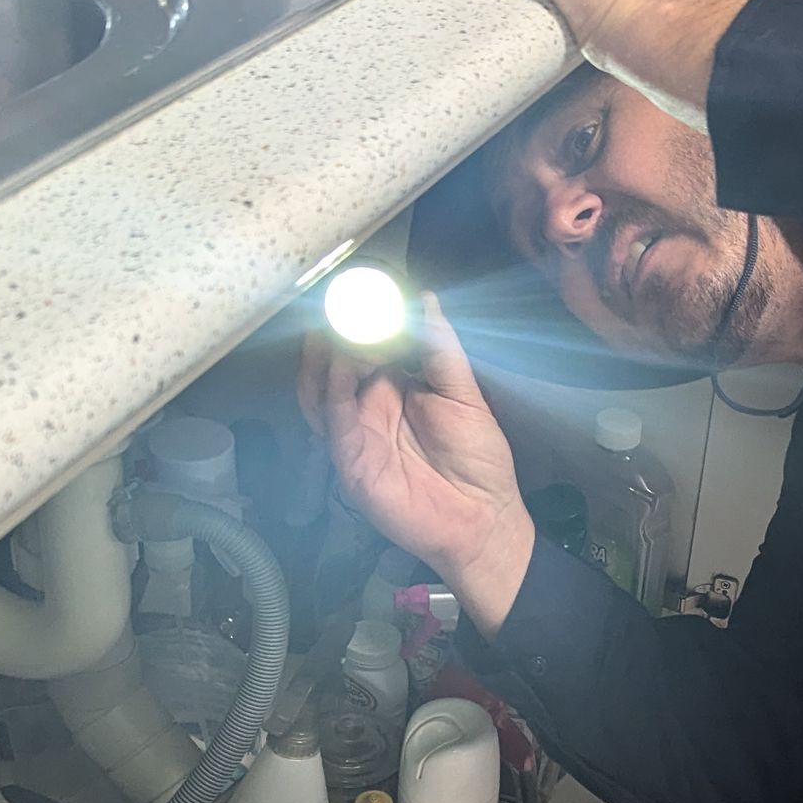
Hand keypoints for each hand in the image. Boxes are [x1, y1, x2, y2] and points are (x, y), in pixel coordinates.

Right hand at [300, 296, 535, 635]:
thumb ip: (442, 349)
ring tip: (336, 321)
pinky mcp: (349, 457)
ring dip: (324, 352)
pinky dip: (330, 386)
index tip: (364, 282)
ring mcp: (354, 430)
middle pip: (336, 358)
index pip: (369, 342)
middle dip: (337, 326)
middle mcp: (368, 404)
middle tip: (342, 294)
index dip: (364, 314)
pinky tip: (341, 360)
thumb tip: (426, 299)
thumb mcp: (465, 394)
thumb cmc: (478, 462)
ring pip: (320, 384)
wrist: (482, 520)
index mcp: (396, 386)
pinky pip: (331, 416)